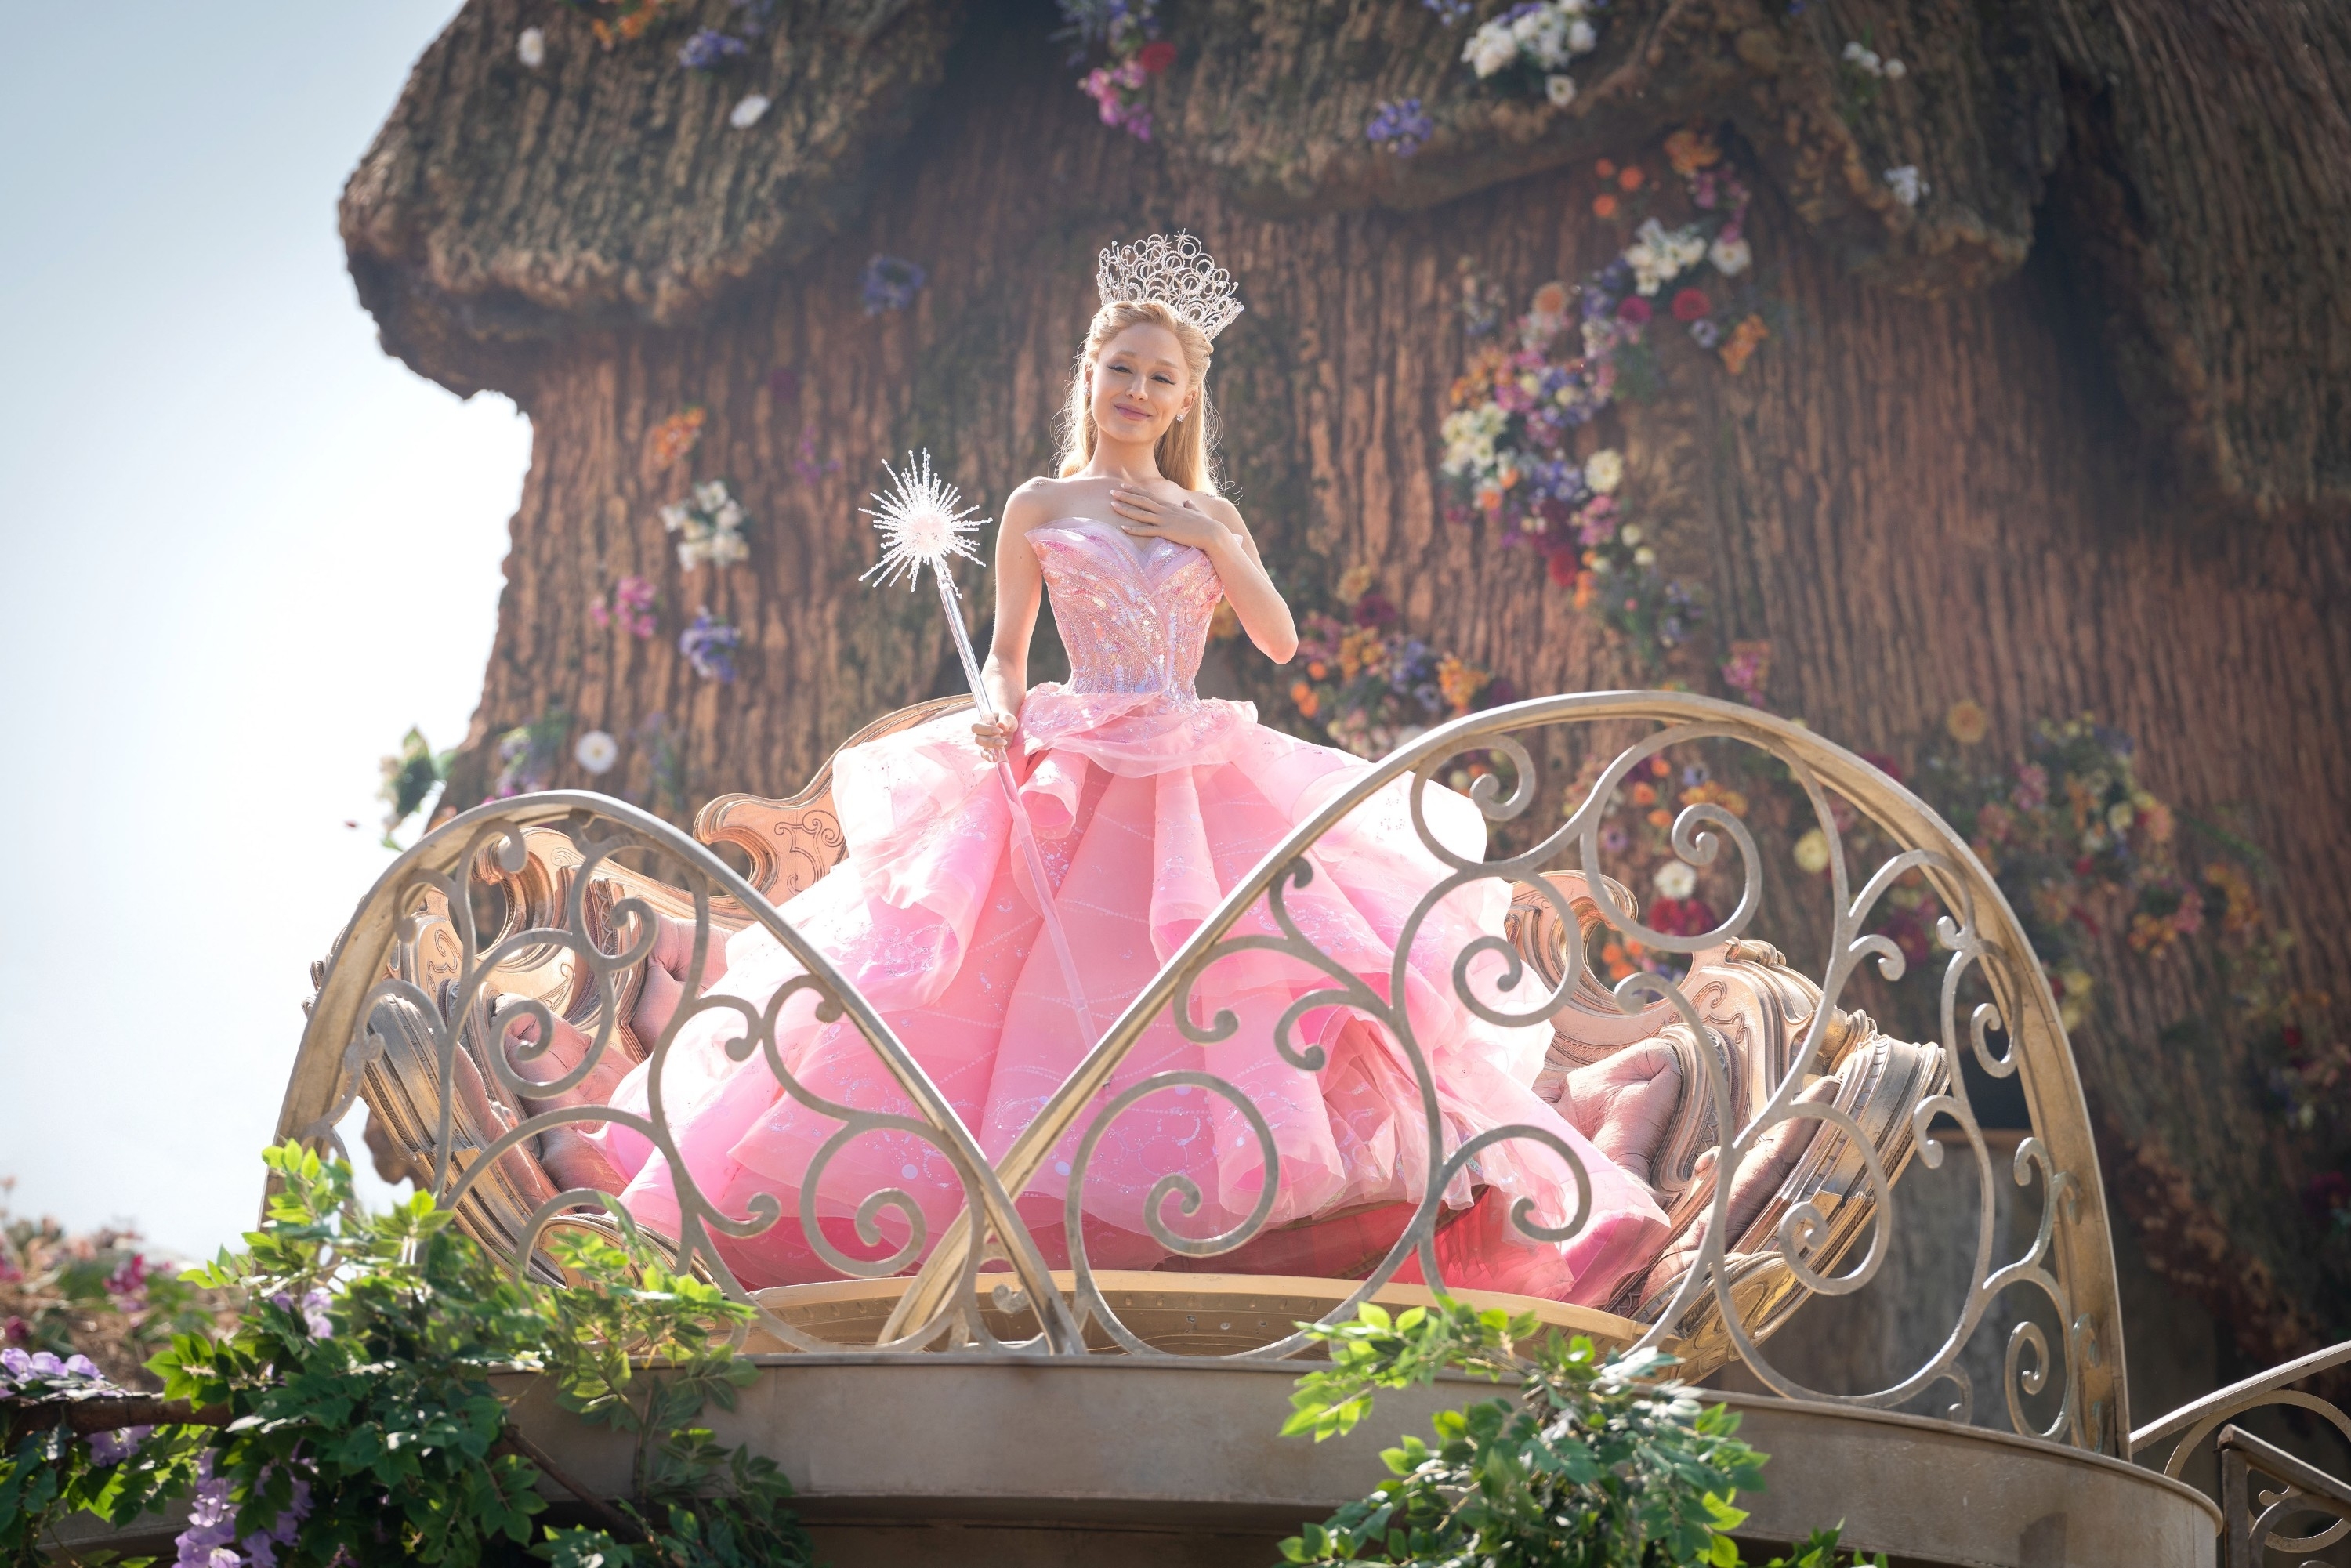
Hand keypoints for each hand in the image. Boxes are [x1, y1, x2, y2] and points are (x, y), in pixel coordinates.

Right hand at [972, 710, 1018, 754]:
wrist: (1009, 725)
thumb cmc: (1006, 719)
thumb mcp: (1008, 718)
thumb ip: (1005, 720)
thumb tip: (1001, 725)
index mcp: (982, 722)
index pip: (977, 726)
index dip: (987, 729)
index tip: (1000, 730)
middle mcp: (980, 733)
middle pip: (978, 739)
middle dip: (990, 742)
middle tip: (1003, 742)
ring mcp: (984, 742)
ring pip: (981, 748)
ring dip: (988, 752)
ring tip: (997, 756)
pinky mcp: (989, 749)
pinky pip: (986, 755)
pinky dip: (989, 758)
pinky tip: (995, 759)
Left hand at [1108, 486, 1229, 553]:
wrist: (1212, 532)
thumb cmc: (1205, 524)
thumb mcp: (1196, 513)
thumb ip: (1190, 507)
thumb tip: (1188, 502)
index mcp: (1170, 506)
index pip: (1149, 496)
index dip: (1135, 491)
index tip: (1123, 486)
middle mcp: (1165, 510)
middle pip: (1141, 501)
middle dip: (1125, 496)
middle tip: (1111, 492)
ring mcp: (1165, 520)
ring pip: (1141, 513)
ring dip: (1125, 509)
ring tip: (1112, 506)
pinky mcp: (1166, 532)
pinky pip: (1147, 531)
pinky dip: (1134, 529)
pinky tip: (1123, 528)